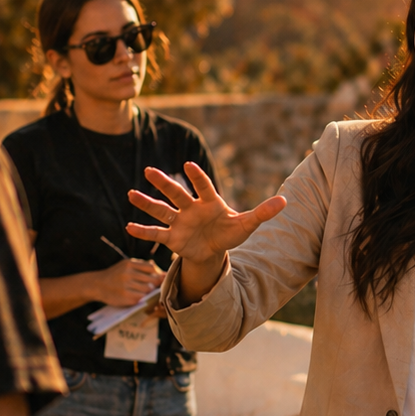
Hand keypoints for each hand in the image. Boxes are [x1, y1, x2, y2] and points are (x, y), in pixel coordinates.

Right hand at [92, 256, 164, 307]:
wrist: (97, 285)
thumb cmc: (115, 275)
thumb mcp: (126, 265)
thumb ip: (142, 267)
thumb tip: (162, 273)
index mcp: (129, 264)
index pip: (151, 268)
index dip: (157, 274)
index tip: (157, 278)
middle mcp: (127, 273)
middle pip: (152, 279)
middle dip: (155, 284)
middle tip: (153, 287)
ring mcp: (126, 286)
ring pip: (148, 290)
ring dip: (149, 293)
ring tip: (144, 292)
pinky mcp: (125, 297)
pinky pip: (141, 298)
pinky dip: (142, 299)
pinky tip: (138, 297)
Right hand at [126, 162, 286, 295]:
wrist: (215, 250)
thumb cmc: (230, 232)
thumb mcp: (247, 224)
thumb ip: (263, 212)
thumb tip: (285, 201)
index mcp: (209, 202)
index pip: (203, 187)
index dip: (197, 177)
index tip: (189, 166)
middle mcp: (191, 208)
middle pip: (176, 194)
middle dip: (164, 183)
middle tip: (149, 171)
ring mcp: (180, 222)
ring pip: (162, 210)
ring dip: (147, 203)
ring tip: (132, 194)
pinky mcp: (173, 237)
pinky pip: (157, 233)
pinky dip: (144, 231)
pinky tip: (129, 227)